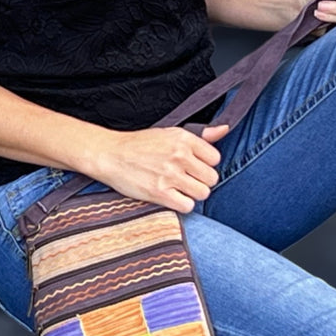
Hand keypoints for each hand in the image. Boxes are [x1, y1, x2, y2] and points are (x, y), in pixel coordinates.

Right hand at [90, 123, 230, 212]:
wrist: (110, 155)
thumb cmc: (140, 144)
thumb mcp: (170, 133)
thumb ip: (200, 136)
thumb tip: (224, 129)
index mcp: (183, 139)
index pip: (215, 158)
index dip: (205, 165)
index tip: (193, 167)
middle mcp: (179, 155)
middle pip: (211, 178)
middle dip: (201, 181)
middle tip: (186, 180)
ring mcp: (170, 175)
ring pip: (203, 193)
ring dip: (192, 194)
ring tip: (179, 189)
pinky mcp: (160, 193)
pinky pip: (188, 206)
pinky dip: (182, 204)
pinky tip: (172, 198)